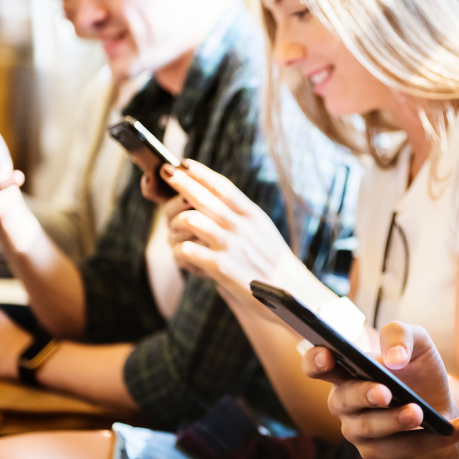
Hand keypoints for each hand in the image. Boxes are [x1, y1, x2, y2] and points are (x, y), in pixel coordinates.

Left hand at [155, 160, 302, 309]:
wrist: (292, 294)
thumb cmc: (273, 264)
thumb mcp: (263, 232)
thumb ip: (241, 217)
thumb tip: (212, 201)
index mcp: (252, 215)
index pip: (222, 186)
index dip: (200, 173)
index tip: (184, 163)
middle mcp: (241, 226)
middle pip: (202, 198)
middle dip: (180, 183)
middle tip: (166, 173)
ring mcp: (230, 246)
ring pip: (189, 221)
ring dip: (175, 224)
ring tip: (173, 232)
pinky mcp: (221, 268)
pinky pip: (186, 251)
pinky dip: (178, 253)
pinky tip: (183, 259)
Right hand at [303, 322, 458, 458]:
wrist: (441, 410)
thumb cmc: (419, 373)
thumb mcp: (418, 343)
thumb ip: (401, 335)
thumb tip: (393, 359)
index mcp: (347, 370)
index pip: (317, 365)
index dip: (315, 360)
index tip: (326, 355)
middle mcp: (344, 402)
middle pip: (343, 399)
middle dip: (365, 395)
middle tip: (385, 392)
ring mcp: (357, 431)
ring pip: (371, 428)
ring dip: (397, 421)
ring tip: (420, 412)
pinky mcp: (377, 454)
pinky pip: (402, 449)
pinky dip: (434, 439)